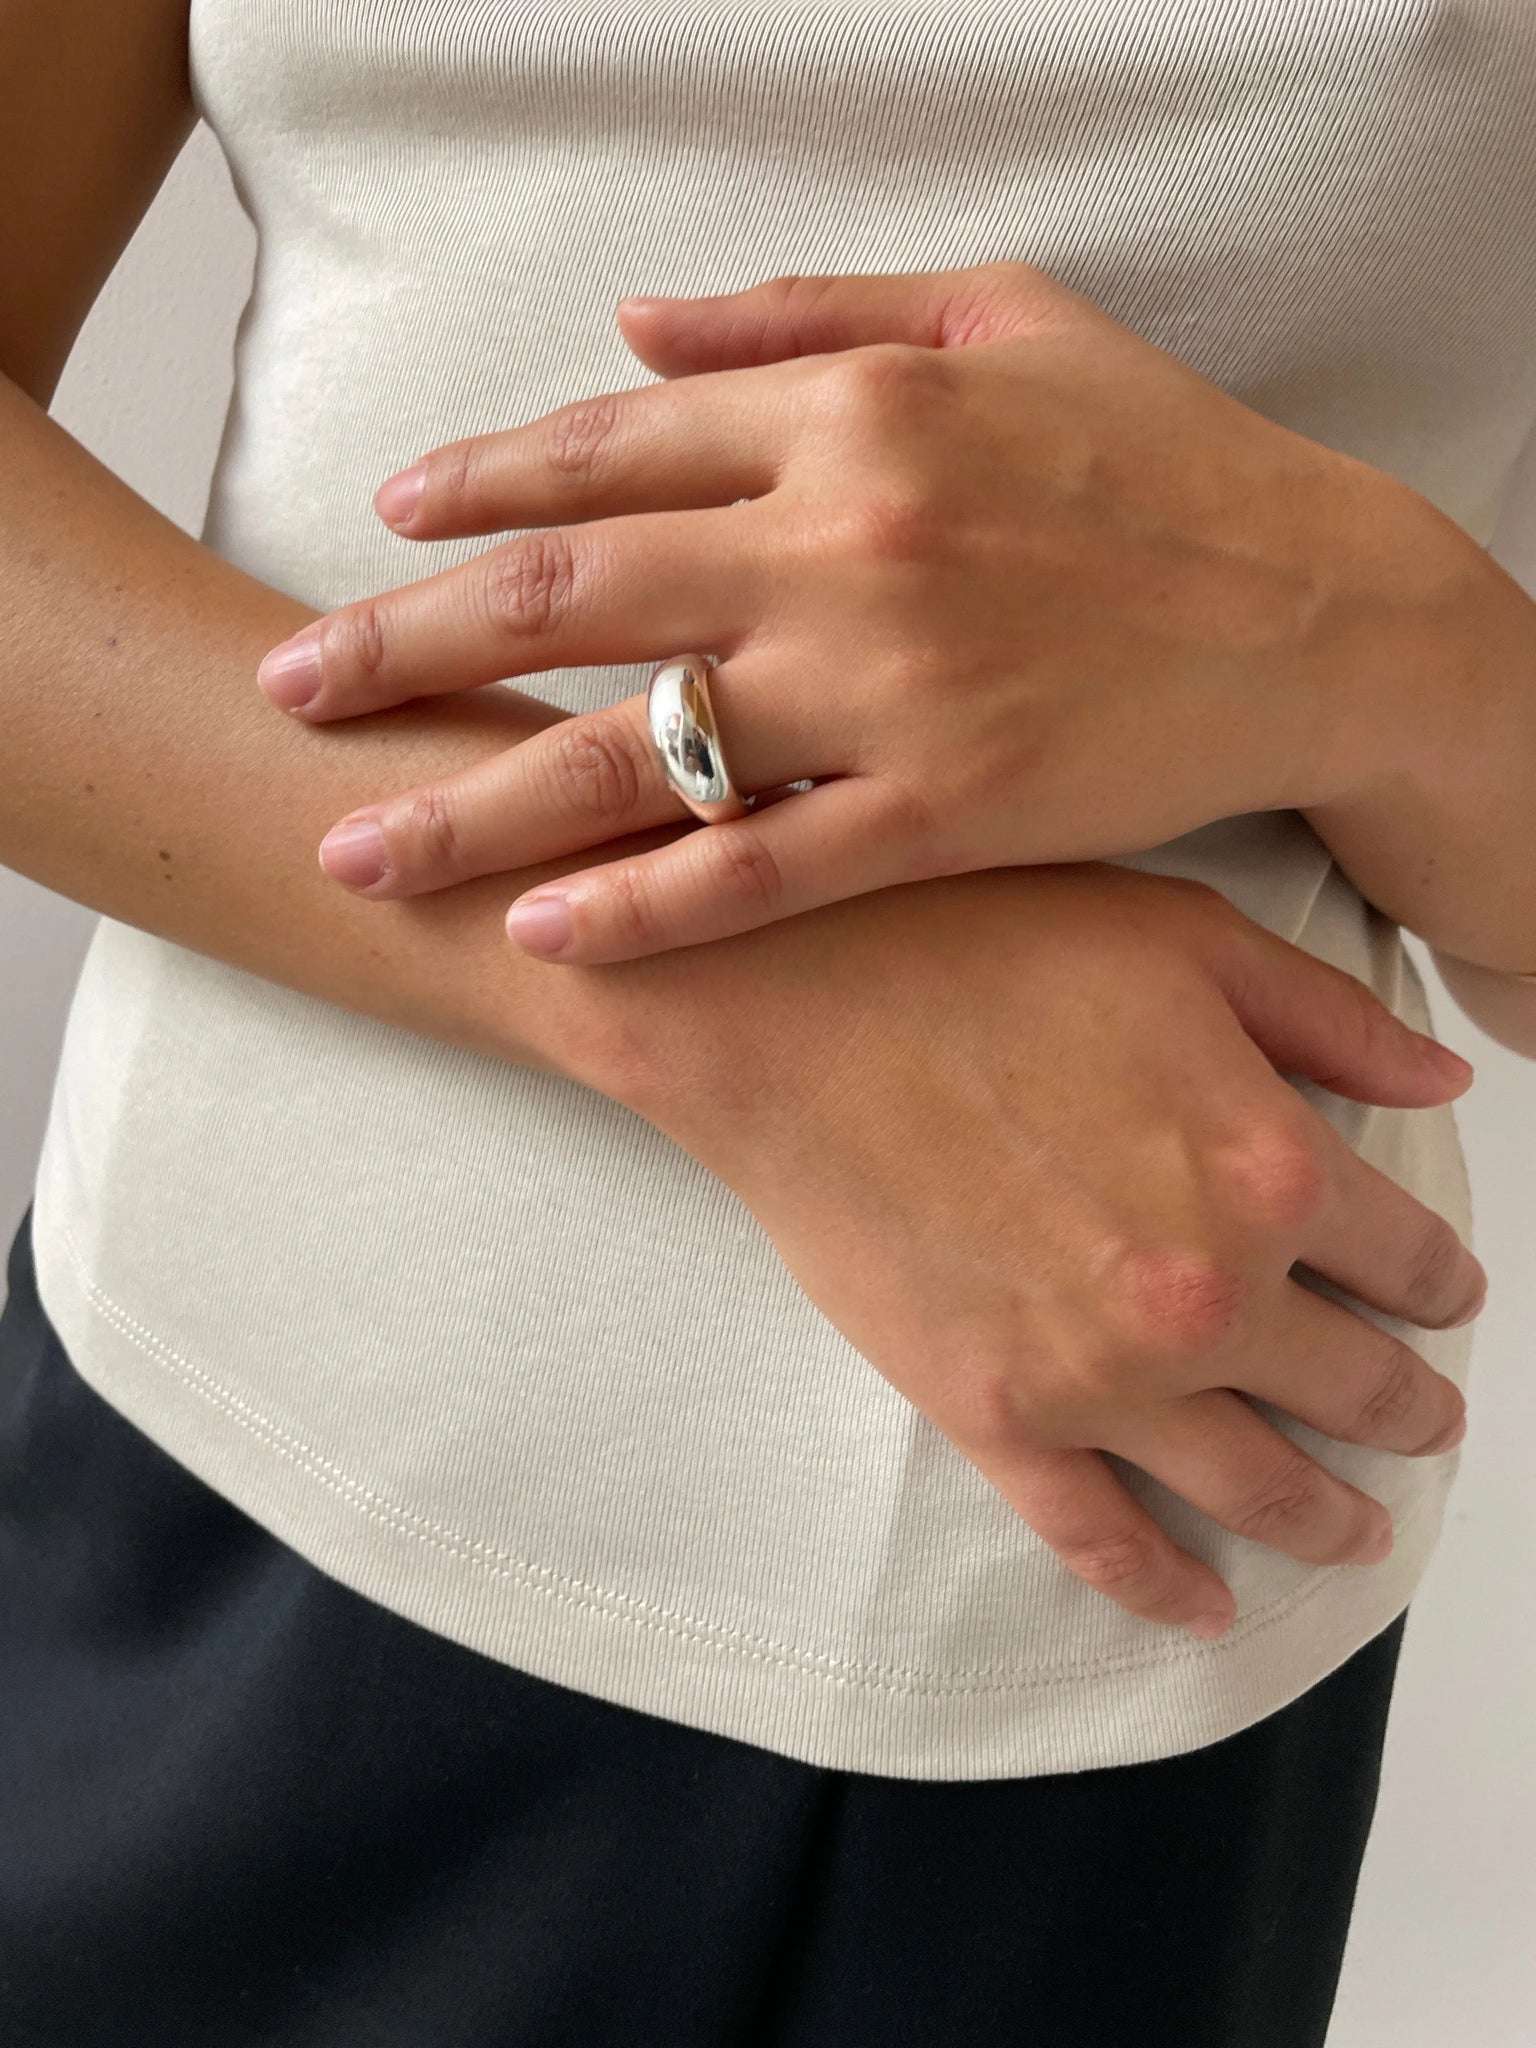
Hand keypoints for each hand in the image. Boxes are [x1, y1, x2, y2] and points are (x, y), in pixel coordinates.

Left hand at [257, 260, 1442, 961]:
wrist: (1321, 611)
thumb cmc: (1163, 462)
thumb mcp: (1001, 317)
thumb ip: (802, 310)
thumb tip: (629, 323)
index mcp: (852, 407)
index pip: (607, 447)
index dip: (475, 485)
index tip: (386, 522)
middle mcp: (846, 537)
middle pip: (567, 596)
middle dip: (403, 644)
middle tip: (289, 690)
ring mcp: (890, 683)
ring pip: (632, 750)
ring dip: (471, 801)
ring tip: (354, 846)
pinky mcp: (947, 810)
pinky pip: (759, 866)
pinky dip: (642, 903)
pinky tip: (541, 934)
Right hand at [569, 863, 1480, 1634]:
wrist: (786, 1010)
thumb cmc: (971, 948)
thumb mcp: (1182, 940)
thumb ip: (1330, 1020)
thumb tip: (1442, 1074)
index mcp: (1272, 1164)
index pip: (1412, 1257)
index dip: (1443, 1281)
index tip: (1440, 1292)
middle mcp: (1211, 1291)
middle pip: (1359, 1387)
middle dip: (1410, 1410)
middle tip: (1423, 1418)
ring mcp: (1103, 1375)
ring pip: (1260, 1488)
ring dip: (1331, 1520)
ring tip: (1358, 1532)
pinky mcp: (999, 1419)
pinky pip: (1103, 1543)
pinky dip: (1166, 1589)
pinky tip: (1208, 1607)